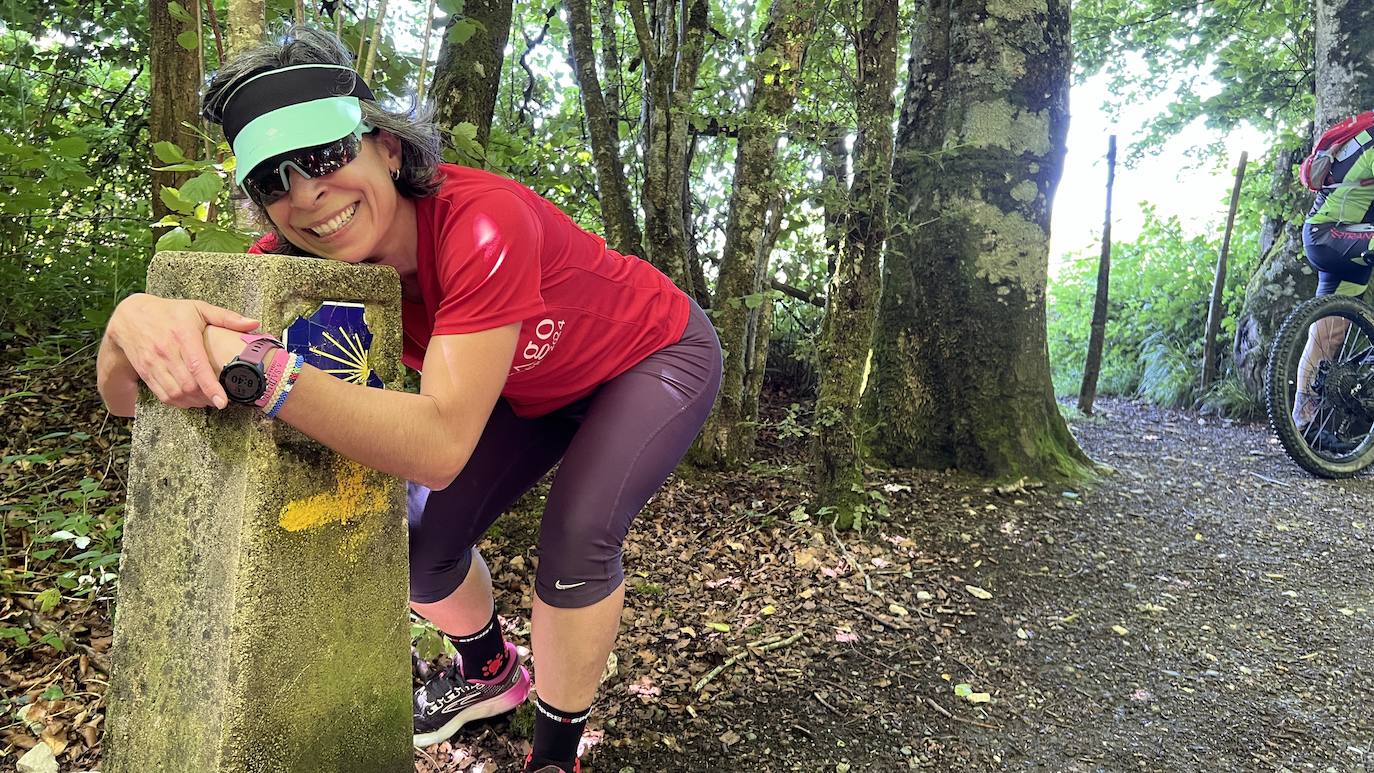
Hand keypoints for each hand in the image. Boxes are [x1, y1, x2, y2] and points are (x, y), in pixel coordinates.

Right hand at [104, 294, 259, 408]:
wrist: (130, 316)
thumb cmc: (170, 312)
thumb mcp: (198, 308)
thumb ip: (226, 317)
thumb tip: (254, 324)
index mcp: (183, 335)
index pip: (197, 365)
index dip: (210, 386)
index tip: (222, 401)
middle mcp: (166, 351)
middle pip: (187, 385)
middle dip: (206, 397)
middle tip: (220, 399)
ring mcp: (153, 363)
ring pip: (175, 393)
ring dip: (194, 402)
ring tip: (207, 400)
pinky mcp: (145, 372)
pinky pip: (163, 395)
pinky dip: (179, 403)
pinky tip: (190, 400)